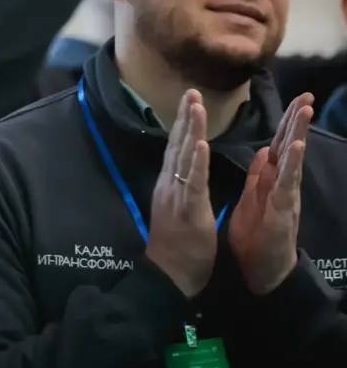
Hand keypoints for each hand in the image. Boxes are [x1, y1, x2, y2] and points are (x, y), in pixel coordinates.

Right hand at [145, 90, 216, 297]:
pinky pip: (192, 181)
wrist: (168, 276)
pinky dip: (196, 161)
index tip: (190, 102)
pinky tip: (199, 143)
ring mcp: (175, 196)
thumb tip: (182, 175)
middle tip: (191, 91)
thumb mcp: (179, 212)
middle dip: (185, 118)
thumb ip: (181, 191)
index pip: (175, 149)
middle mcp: (169, 186)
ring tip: (196, 106)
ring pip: (183, 157)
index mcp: (169, 186)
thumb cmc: (178, 249)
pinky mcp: (186, 209)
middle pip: (176, 145)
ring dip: (190, 130)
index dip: (183, 125)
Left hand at [229, 93, 313, 295]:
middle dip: (296, 121)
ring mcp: (285, 196)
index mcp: (269, 180)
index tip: (294, 99)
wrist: (262, 272)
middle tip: (306, 95)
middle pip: (288, 147)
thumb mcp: (253, 199)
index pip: (277, 145)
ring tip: (304, 111)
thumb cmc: (257, 238)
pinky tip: (295, 147)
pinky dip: (290, 165)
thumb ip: (259, 176)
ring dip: (297, 135)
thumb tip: (264, 151)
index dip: (284, 123)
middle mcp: (281, 185)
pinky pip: (286, 184)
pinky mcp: (282, 210)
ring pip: (291, 160)